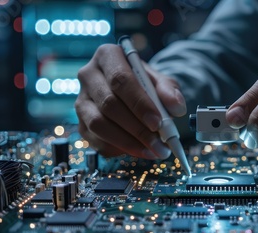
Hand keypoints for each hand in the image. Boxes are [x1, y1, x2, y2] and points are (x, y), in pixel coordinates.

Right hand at [75, 44, 186, 159]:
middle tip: (159, 143)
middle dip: (137, 128)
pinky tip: (139, 151)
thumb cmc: (144, 83)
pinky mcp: (81, 123)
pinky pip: (96, 141)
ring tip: (152, 150)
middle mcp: (88, 76)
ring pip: (99, 124)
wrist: (131, 92)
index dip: (139, 104)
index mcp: (107, 56)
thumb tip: (177, 107)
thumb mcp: (160, 80)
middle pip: (109, 104)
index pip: (121, 79)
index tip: (158, 122)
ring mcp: (81, 100)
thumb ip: (170, 90)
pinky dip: (119, 150)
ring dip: (128, 142)